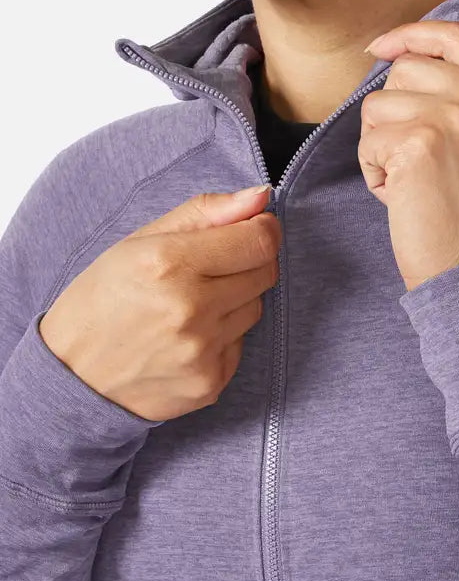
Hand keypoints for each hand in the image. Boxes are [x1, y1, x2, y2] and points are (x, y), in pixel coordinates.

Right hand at [39, 186, 280, 421]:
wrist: (71, 377)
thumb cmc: (101, 299)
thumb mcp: (139, 241)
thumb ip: (205, 212)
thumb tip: (260, 196)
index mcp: (169, 264)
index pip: (259, 240)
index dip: (262, 229)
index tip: (250, 227)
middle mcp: (191, 310)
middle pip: (265, 273)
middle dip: (246, 262)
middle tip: (207, 268)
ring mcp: (202, 352)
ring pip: (255, 308)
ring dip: (234, 300)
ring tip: (189, 305)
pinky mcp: (209, 384)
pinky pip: (240, 344)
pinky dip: (221, 336)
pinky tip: (185, 338)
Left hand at [358, 20, 458, 291]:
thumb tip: (407, 63)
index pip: (456, 36)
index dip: (411, 35)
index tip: (381, 47)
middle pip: (406, 70)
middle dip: (392, 113)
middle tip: (412, 159)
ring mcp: (456, 116)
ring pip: (378, 104)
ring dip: (380, 146)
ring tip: (410, 183)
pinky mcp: (419, 141)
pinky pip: (367, 141)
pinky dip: (373, 172)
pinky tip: (401, 197)